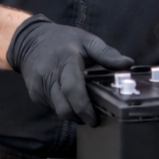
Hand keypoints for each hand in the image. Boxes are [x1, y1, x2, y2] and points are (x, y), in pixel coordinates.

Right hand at [7, 15, 132, 125]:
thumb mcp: (86, 40)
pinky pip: (52, 108)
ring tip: (84, 110)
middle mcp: (48, 74)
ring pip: (58, 110)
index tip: (95, 117)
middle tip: (93, 119)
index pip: (73, 89)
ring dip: (72, 114)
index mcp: (64, 60)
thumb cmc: (63, 40)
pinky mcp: (35, 94)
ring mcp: (39, 86)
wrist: (30, 40)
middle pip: (64, 107)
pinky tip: (70, 100)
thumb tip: (128, 64)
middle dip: (80, 116)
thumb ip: (106, 53)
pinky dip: (64, 107)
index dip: (85, 107)